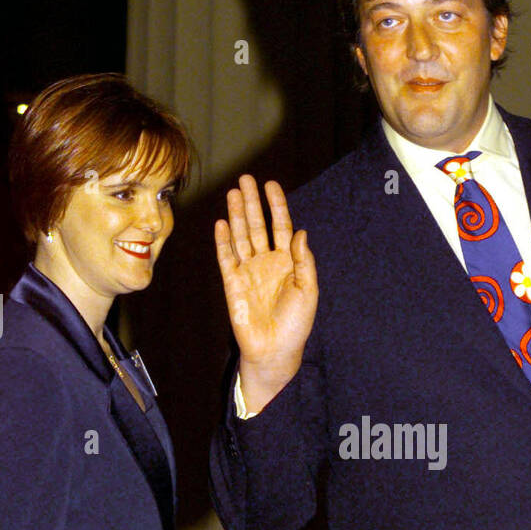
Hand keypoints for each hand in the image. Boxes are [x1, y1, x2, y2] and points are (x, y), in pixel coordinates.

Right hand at [215, 176, 317, 414]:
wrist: (274, 350)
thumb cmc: (296, 324)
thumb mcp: (308, 291)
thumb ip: (304, 261)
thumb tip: (300, 232)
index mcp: (288, 262)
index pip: (281, 226)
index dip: (277, 205)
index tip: (271, 184)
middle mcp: (267, 262)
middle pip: (257, 225)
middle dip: (252, 202)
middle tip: (246, 179)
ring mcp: (248, 271)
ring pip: (241, 236)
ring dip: (237, 214)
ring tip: (233, 193)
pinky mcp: (232, 283)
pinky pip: (226, 257)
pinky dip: (223, 240)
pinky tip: (222, 222)